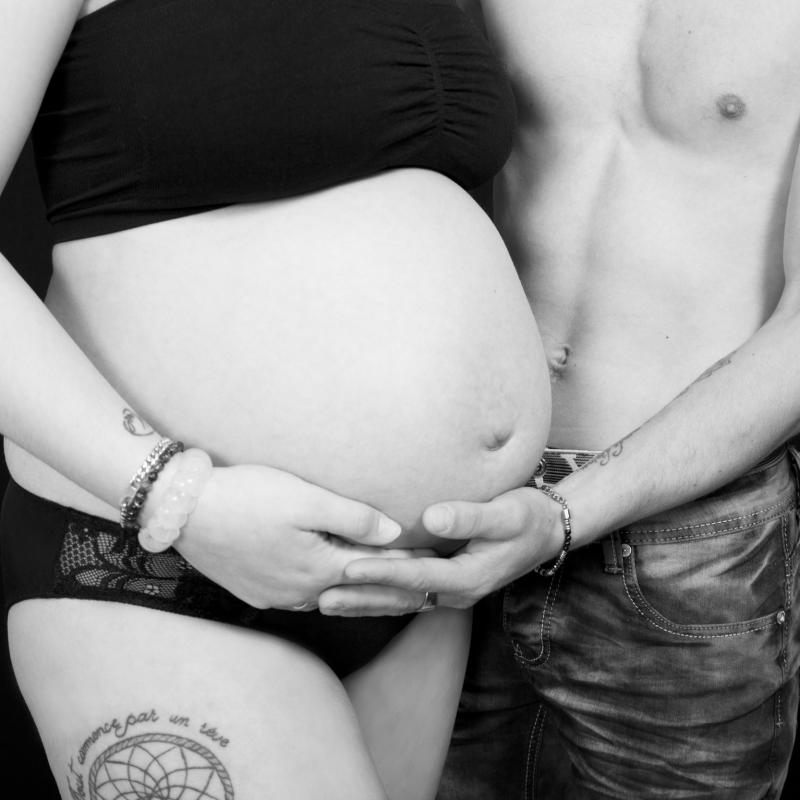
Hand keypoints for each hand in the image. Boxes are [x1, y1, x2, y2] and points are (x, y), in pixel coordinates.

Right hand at [172, 464, 408, 609]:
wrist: (183, 510)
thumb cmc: (247, 496)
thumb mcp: (306, 499)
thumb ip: (354, 519)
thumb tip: (395, 535)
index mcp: (318, 570)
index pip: (376, 568)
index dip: (408, 562)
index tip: (436, 560)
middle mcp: (299, 593)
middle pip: (355, 590)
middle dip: (389, 583)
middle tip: (420, 580)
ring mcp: (274, 596)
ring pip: (328, 596)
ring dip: (355, 588)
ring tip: (380, 580)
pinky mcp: (254, 592)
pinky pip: (300, 595)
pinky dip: (324, 589)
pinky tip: (328, 581)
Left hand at [319, 486, 563, 613]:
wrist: (547, 531)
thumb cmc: (527, 517)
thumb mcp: (506, 512)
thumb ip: (470, 517)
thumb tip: (432, 518)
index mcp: (469, 577)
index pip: (416, 576)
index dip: (381, 571)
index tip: (349, 566)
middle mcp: (456, 591)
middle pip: (401, 598)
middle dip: (360, 598)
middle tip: (319, 597)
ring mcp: (450, 590)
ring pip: (400, 601)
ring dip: (363, 602)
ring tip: (325, 602)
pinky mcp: (446, 582)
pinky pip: (407, 594)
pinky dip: (378, 596)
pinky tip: (355, 592)